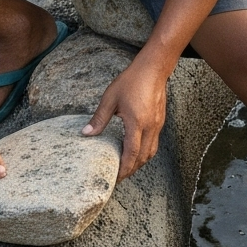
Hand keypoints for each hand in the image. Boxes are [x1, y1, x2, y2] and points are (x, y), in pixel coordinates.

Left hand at [85, 52, 170, 177]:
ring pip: (151, 152)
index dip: (124, 168)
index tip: (115, 177)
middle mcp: (150, 127)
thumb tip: (86, 134)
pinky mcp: (160, 121)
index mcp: (137, 122)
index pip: (131, 153)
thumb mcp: (110, 98)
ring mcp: (157, 125)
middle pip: (143, 157)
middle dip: (131, 170)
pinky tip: (135, 150)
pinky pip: (154, 143)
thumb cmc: (132, 81)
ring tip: (127, 167)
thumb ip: (99, 118)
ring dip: (139, 162)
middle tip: (119, 176)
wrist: (153, 69)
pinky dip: (145, 152)